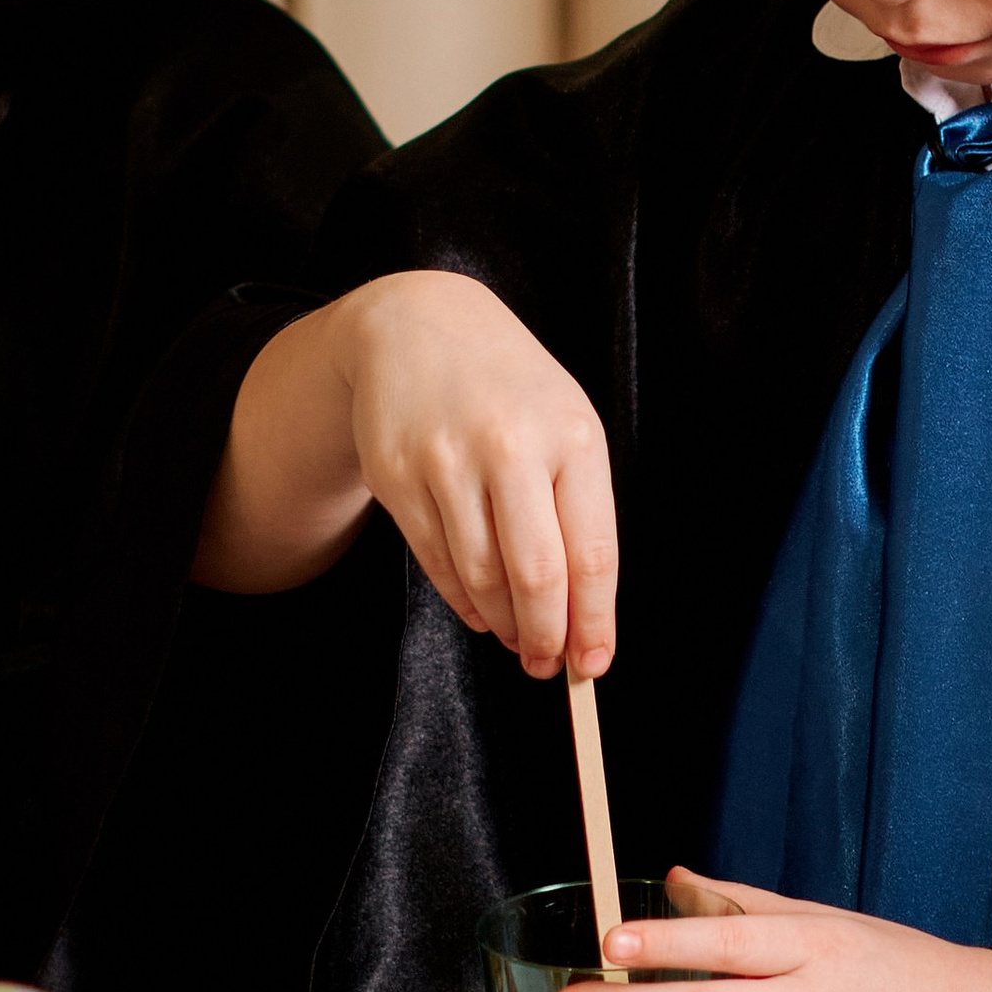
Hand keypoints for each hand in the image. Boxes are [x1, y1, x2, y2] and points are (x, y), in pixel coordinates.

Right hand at [200, 269, 617, 677]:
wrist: (419, 324)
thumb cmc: (511, 390)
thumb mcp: (565, 427)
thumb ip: (579, 513)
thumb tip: (583, 614)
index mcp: (572, 435)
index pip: (592, 552)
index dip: (595, 621)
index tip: (594, 663)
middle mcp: (511, 445)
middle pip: (536, 574)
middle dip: (547, 637)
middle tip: (550, 666)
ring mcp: (447, 459)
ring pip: (482, 576)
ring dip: (505, 625)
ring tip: (519, 640)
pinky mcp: (396, 475)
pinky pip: (436, 561)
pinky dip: (464, 601)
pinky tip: (481, 612)